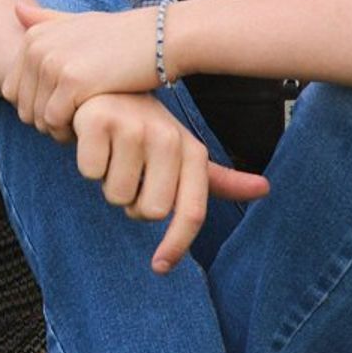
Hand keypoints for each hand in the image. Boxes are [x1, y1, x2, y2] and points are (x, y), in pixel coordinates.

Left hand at [4, 3, 158, 138]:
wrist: (162, 38)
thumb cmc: (122, 36)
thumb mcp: (81, 21)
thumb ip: (47, 20)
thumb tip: (15, 9)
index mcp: (34, 36)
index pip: (12, 91)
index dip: (37, 108)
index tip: (66, 110)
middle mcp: (37, 47)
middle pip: (22, 108)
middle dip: (46, 123)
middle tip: (77, 122)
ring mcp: (53, 63)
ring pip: (36, 118)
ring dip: (58, 130)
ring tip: (84, 123)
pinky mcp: (72, 81)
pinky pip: (54, 121)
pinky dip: (69, 132)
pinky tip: (90, 125)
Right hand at [71, 93, 268, 273]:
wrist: (106, 86)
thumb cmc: (147, 128)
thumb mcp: (184, 151)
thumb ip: (220, 178)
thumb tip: (264, 189)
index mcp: (191, 150)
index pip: (191, 211)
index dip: (176, 245)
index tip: (160, 266)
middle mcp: (167, 137)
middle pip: (148, 211)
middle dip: (132, 203)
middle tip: (129, 175)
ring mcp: (132, 127)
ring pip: (115, 194)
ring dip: (108, 182)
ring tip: (112, 154)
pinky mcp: (98, 121)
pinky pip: (89, 171)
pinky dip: (87, 163)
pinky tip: (93, 141)